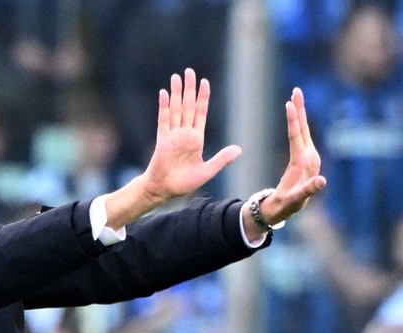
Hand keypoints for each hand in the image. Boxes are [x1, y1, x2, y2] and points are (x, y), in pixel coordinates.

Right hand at [142, 68, 242, 205]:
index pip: (200, 113)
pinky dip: (164, 107)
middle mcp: (184, 134)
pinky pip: (163, 120)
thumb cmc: (184, 183)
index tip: (205, 82)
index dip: (203, 98)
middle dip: (189, 89)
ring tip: (176, 77)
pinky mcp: (163, 140)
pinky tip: (164, 94)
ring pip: (176, 109)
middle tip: (189, 71)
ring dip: (176, 93)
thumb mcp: (207, 171)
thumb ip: (222, 159)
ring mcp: (172, 135)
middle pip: (188, 106)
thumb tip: (240, 150)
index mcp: (196, 139)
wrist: (164, 190)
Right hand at [260, 87, 326, 223]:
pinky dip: (296, 123)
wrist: (288, 208)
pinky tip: (294, 114)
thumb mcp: (297, 199)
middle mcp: (308, 155)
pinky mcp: (303, 156)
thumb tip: (322, 181)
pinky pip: (298, 135)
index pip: (297, 136)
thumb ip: (309, 190)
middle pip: (302, 128)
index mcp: (303, 162)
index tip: (289, 104)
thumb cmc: (288, 204)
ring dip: (299, 112)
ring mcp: (306, 155)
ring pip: (302, 129)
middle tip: (296, 90)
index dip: (293, 120)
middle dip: (299, 109)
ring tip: (294, 96)